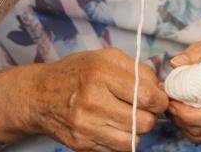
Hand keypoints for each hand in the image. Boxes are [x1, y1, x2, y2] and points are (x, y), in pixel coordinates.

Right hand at [22, 48, 168, 150]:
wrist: (39, 95)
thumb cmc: (75, 73)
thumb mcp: (104, 58)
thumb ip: (137, 69)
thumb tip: (161, 89)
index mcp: (99, 74)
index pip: (148, 97)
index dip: (160, 99)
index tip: (157, 98)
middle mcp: (92, 101)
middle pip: (145, 122)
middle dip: (148, 115)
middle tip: (140, 108)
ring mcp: (86, 126)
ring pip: (134, 140)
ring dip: (135, 130)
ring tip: (125, 117)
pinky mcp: (82, 144)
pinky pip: (117, 149)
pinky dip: (120, 139)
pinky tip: (110, 125)